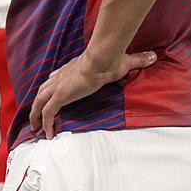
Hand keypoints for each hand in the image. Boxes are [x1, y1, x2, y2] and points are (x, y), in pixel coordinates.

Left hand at [31, 49, 156, 138]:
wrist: (101, 60)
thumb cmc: (110, 60)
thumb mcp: (125, 61)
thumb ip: (138, 59)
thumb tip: (153, 56)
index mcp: (71, 70)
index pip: (55, 78)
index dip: (51, 87)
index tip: (51, 95)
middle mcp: (60, 78)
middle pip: (42, 91)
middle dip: (38, 103)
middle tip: (36, 116)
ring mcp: (58, 87)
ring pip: (39, 102)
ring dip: (36, 115)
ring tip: (36, 128)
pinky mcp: (60, 96)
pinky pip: (48, 112)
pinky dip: (46, 123)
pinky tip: (48, 134)